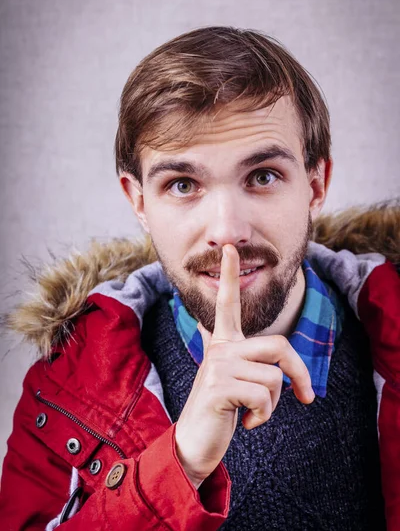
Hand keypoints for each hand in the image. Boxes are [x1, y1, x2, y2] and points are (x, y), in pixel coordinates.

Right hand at [175, 244, 313, 487]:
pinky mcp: (219, 387)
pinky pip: (264, 396)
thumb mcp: (237, 381)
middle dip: (300, 374)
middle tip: (307, 399)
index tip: (229, 248)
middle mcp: (220, 349)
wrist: (196, 441)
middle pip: (278, 346)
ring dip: (274, 405)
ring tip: (253, 412)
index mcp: (224, 343)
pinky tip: (246, 422)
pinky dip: (264, 416)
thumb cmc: (222, 409)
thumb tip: (265, 361)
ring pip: (275, 377)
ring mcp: (218, 366)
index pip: (227, 303)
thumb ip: (248, 363)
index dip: (229, 274)